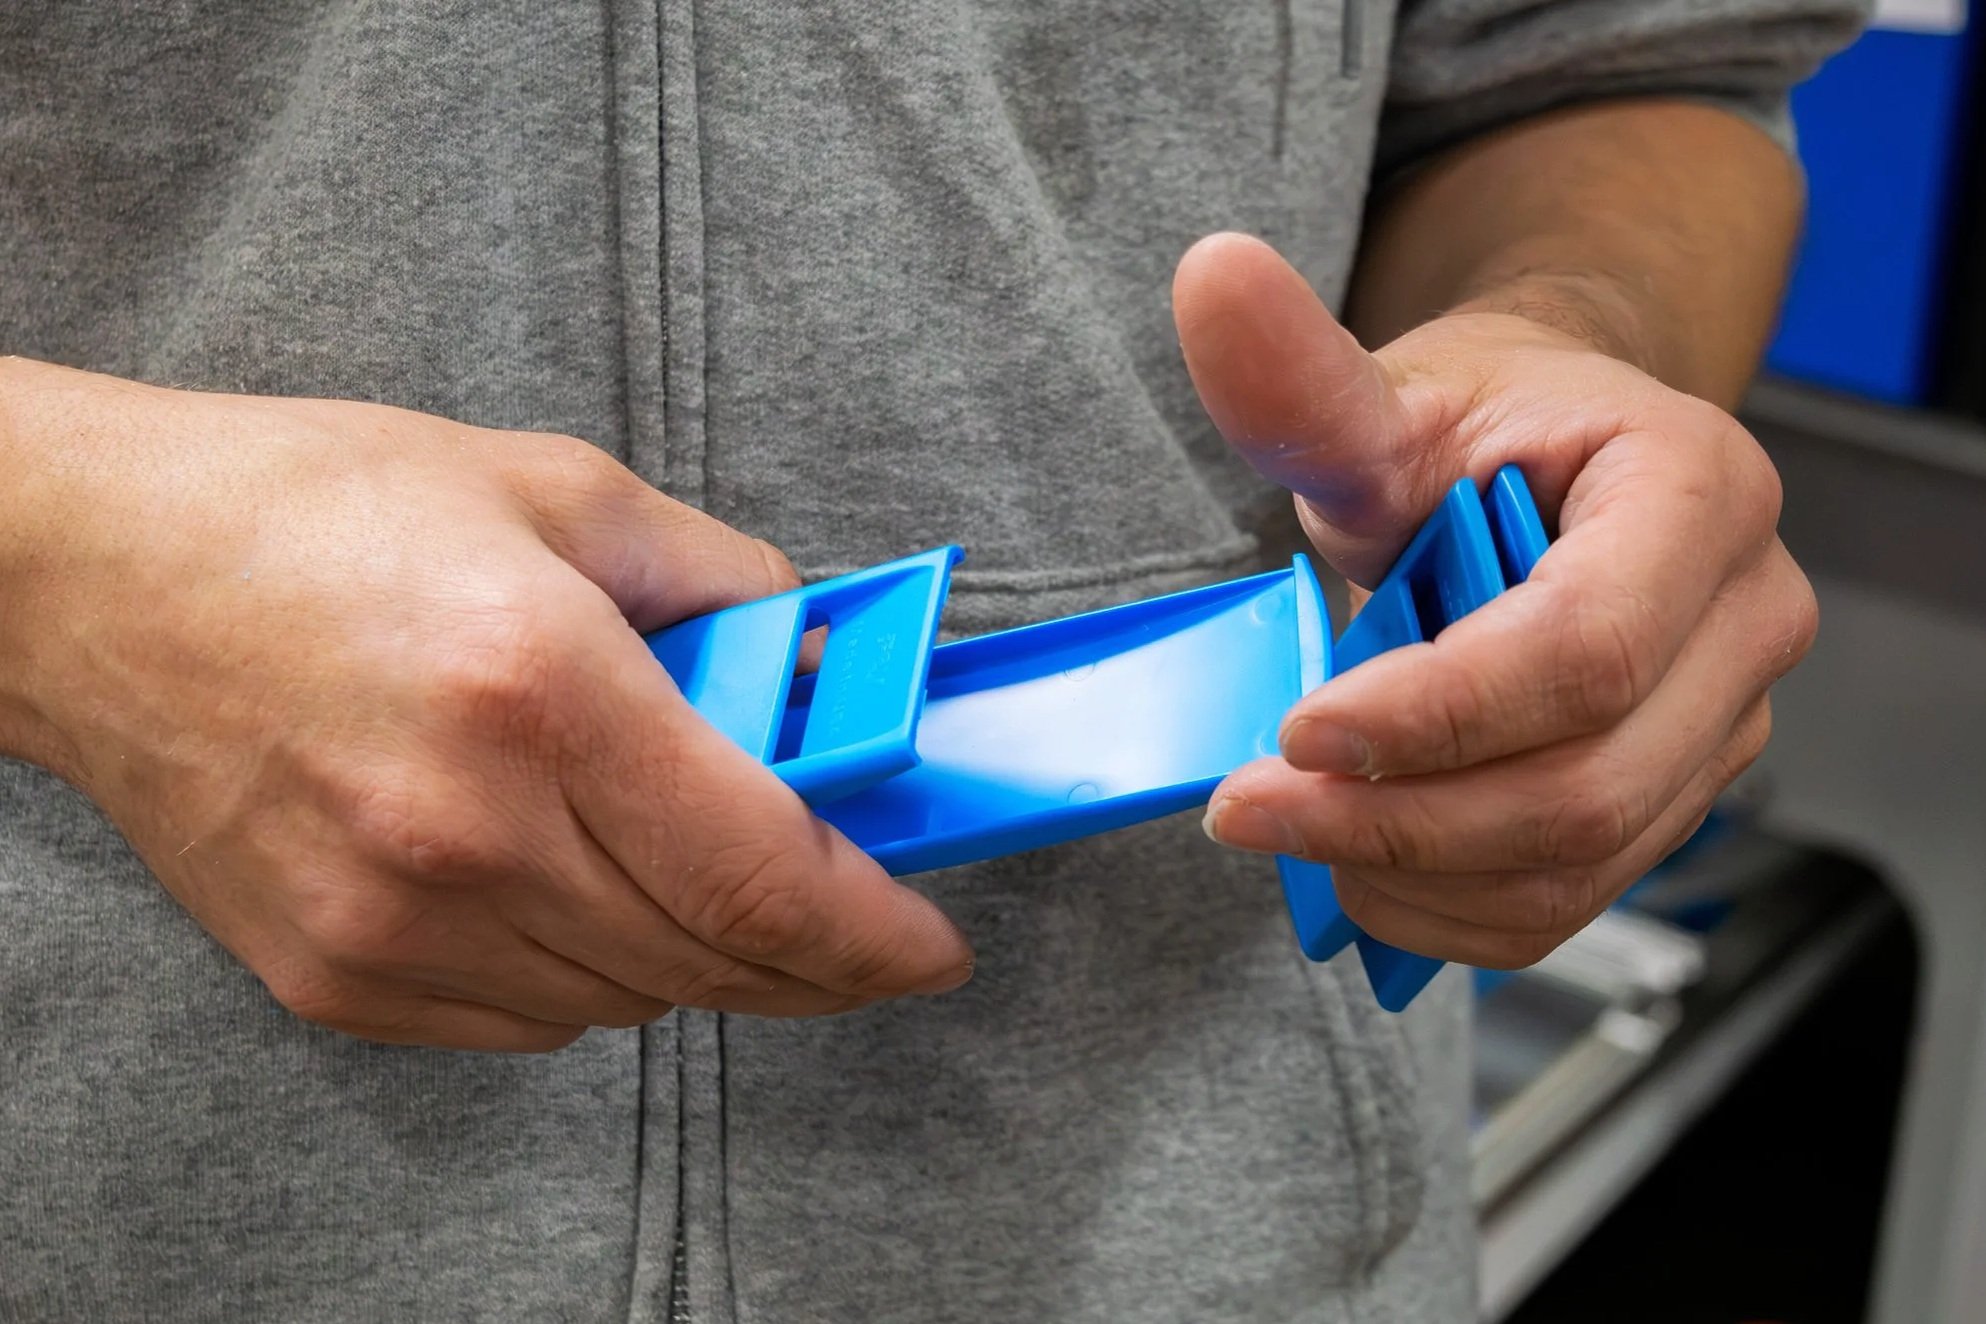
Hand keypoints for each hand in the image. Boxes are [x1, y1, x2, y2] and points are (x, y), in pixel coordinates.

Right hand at [0, 359, 970, 1049]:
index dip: (876, 928)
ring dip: (701, 951)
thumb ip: (723, 586)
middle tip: (862, 919)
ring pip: (632, 1000)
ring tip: (692, 861)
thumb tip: (824, 670)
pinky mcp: (334, 977)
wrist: (94, 578)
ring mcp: (390, 923)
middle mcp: (466, 831)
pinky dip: (593, 972)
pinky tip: (576, 885)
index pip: (763, 872)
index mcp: (540, 690)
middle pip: (713, 959)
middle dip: (818, 953)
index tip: (934, 941)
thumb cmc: (316, 511)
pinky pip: (531, 1021)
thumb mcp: (557, 491)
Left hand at [1171, 235, 1815, 968]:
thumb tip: (1210, 275)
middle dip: (1398, 819)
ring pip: (1579, 862)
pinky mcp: (1674, 794)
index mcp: (1699, 496)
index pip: (1583, 648)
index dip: (1432, 713)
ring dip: (1412, 874)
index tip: (1293, 732)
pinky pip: (1572, 901)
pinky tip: (1358, 865)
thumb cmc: (1478, 430)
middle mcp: (1748, 619)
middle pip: (1587, 783)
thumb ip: (1303, 374)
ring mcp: (1722, 722)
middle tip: (1251, 809)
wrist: (1540, 469)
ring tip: (1291, 832)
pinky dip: (1449, 909)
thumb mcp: (1388, 398)